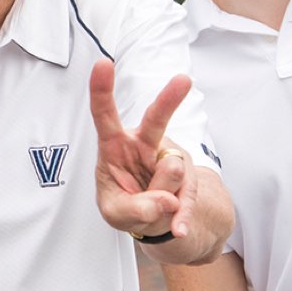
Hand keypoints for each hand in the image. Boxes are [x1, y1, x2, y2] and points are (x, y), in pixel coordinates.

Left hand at [88, 59, 196, 239]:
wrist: (156, 219)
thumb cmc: (125, 204)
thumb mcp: (116, 213)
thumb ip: (134, 208)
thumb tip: (166, 200)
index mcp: (114, 145)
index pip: (105, 114)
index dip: (101, 90)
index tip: (103, 63)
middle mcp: (144, 143)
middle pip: (156, 119)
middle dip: (169, 100)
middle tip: (183, 80)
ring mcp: (170, 157)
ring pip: (172, 171)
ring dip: (162, 198)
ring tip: (153, 208)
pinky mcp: (190, 175)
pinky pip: (187, 194)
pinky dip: (181, 215)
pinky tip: (178, 227)